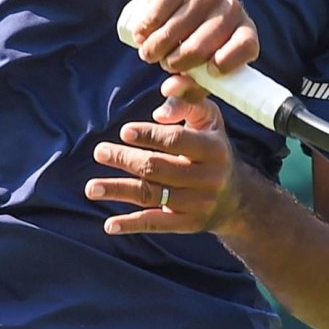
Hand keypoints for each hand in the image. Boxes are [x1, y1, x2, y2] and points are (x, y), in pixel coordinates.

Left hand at [85, 75, 243, 234]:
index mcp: (213, 148)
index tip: (124, 132)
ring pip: (152, 196)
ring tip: (91, 188)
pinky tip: (109, 225)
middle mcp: (208, 178)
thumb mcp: (208, 120)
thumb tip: (159, 112)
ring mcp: (198, 204)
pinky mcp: (188, 224)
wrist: (236, 196)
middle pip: (159, 168)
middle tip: (100, 151)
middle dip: (126, 159)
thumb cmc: (212, 147)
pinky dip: (131, 224)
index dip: (150, 135)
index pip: (177, 141)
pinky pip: (157, 223)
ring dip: (119, 191)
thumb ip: (186, 103)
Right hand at [130, 0, 258, 75]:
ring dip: (152, 49)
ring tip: (149, 51)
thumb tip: (169, 88)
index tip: (207, 71)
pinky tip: (141, 34)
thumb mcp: (194, 67)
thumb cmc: (185, 39)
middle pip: (200, 47)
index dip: (227, 62)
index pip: (246, 46)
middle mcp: (231, 8)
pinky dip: (143, 30)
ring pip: (173, 32)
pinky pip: (157, 15)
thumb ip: (187, 87)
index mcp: (243, 31)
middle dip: (173, 63)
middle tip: (164, 63)